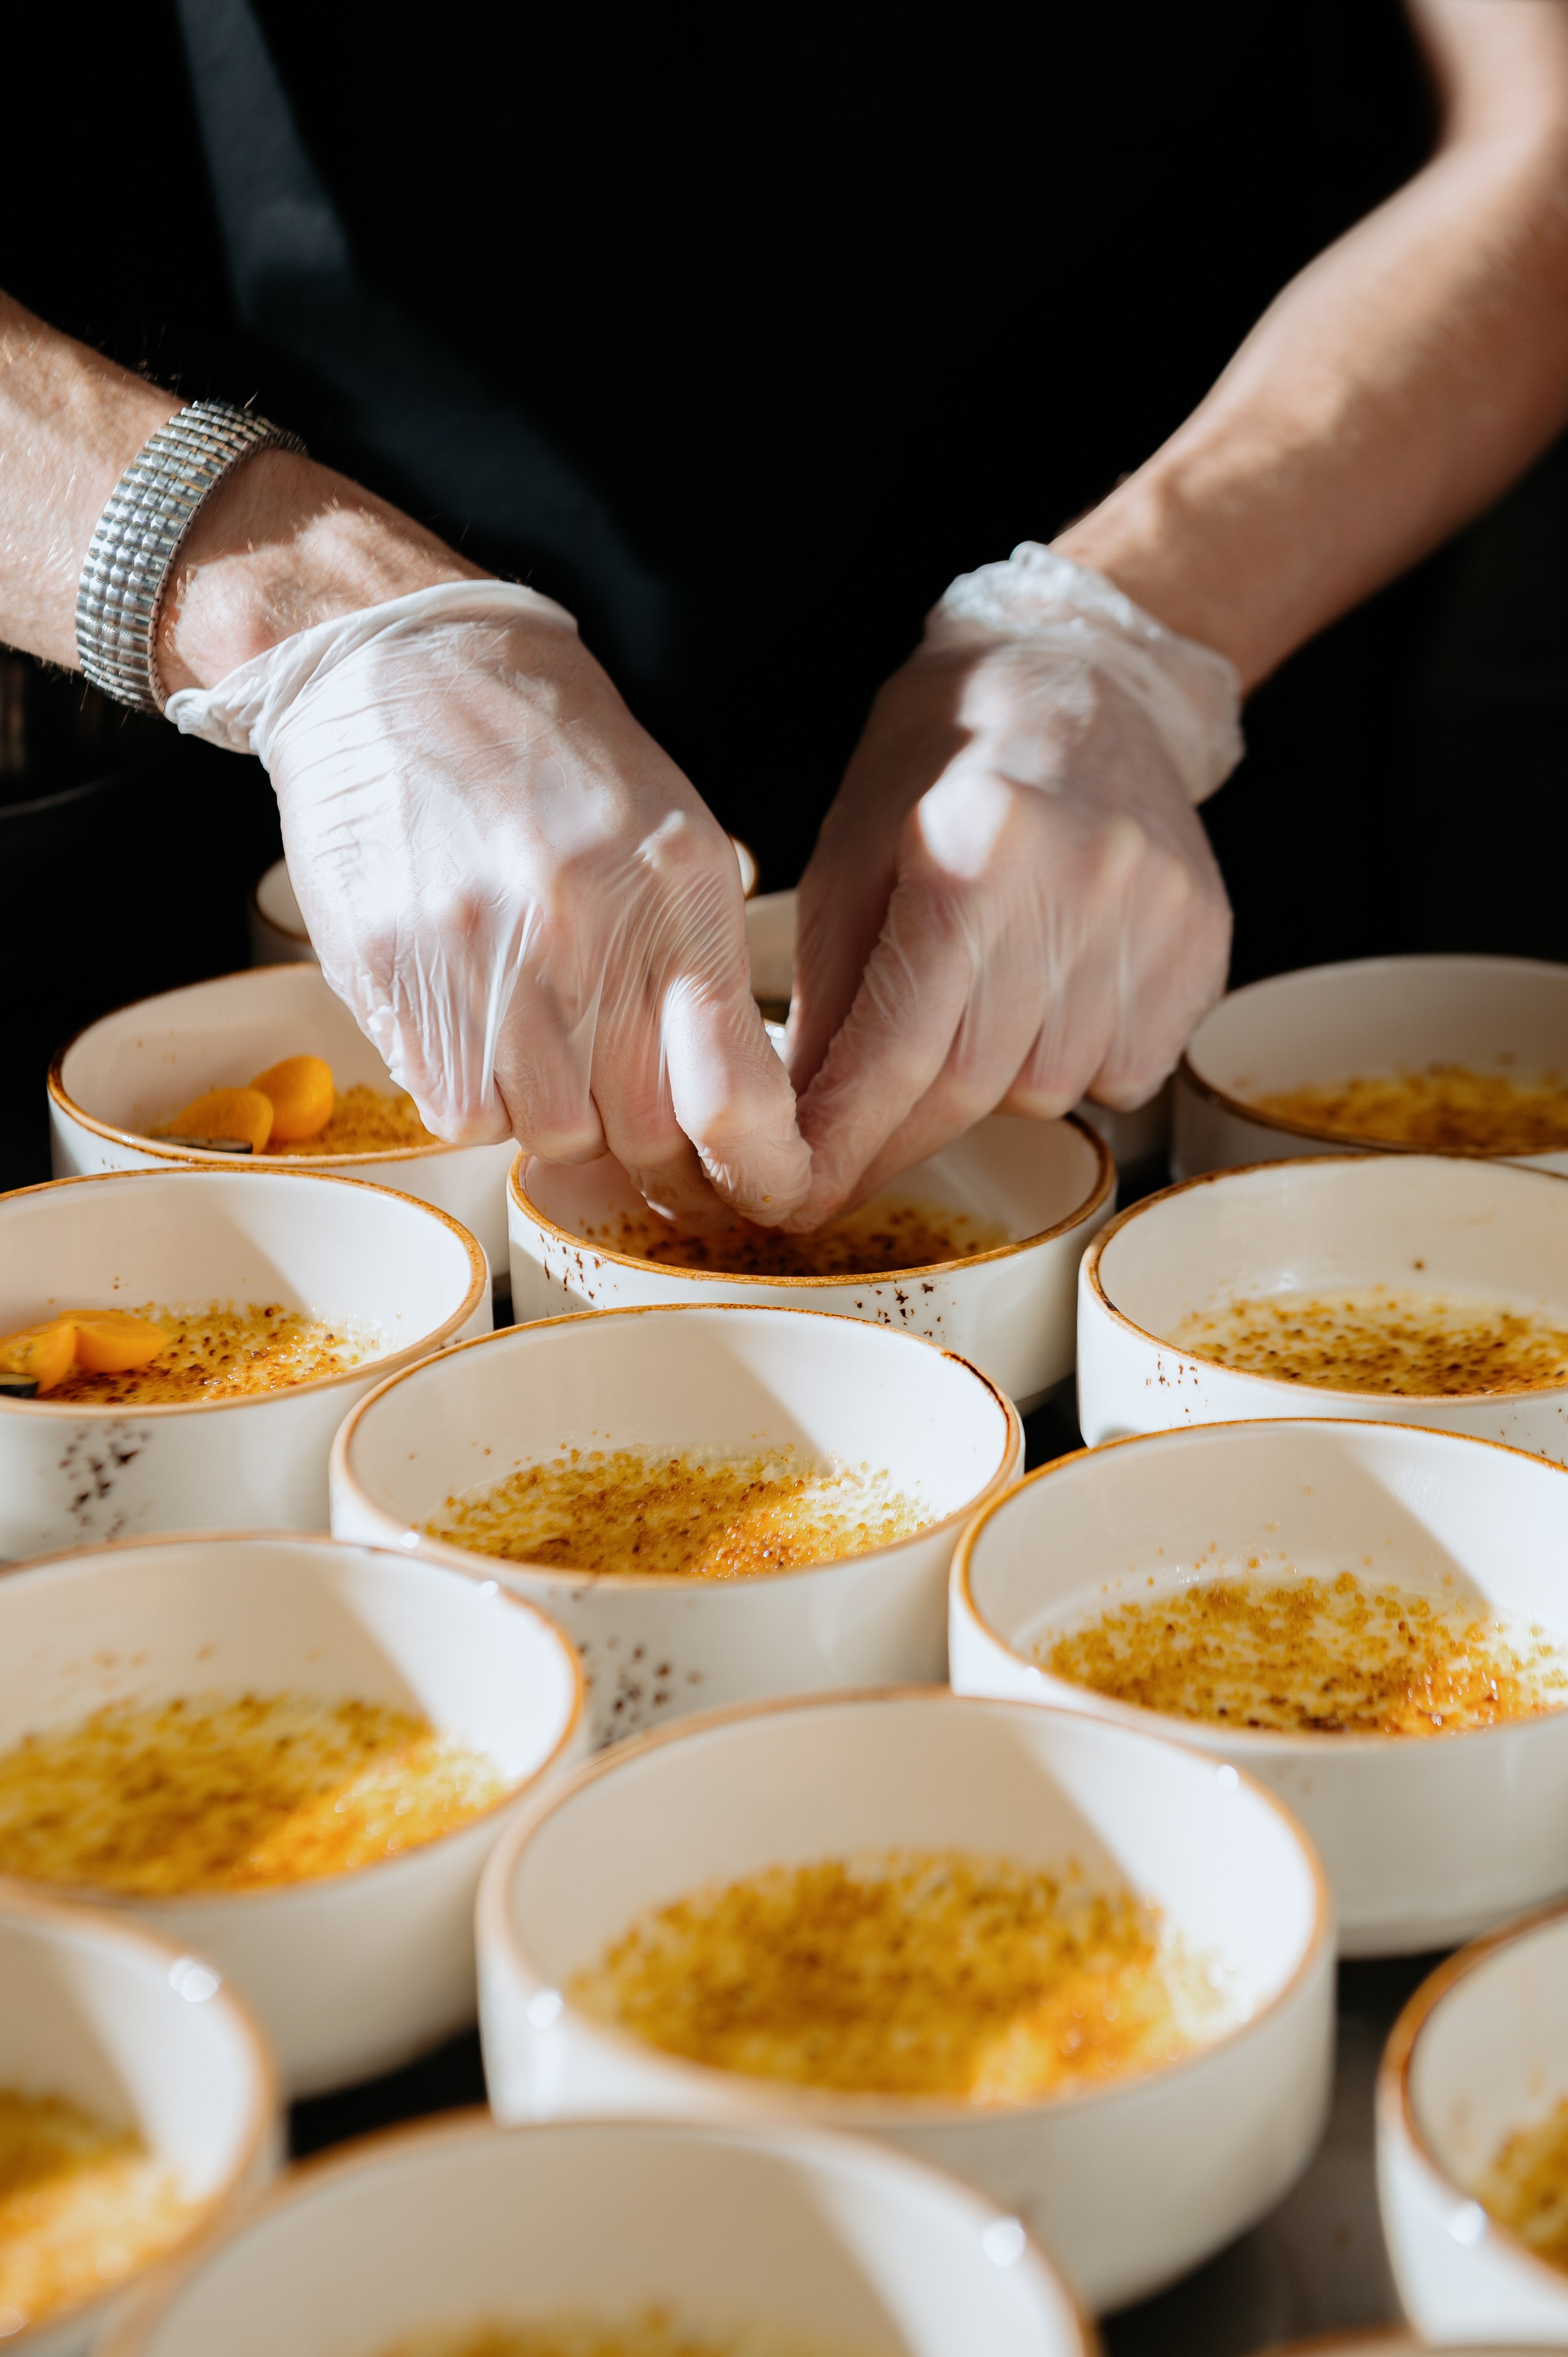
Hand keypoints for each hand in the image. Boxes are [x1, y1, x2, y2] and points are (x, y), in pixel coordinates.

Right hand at [169, 578, 808, 1226]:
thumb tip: (726, 1105)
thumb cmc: (545, 755)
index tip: (750, 1184)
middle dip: (643, 1148)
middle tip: (627, 1116)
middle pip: (640, 1131)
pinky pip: (457, 1107)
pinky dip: (477, 1100)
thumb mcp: (665, 829)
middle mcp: (587, 920)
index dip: (749, 1165)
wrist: (400, 663)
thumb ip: (698, 962)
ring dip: (553, 1119)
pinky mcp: (391, 965)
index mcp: (678, 883)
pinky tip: (477, 1037)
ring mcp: (482, 946)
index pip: (733, 1088)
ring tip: (541, 1051)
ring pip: (547, 1132)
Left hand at [783, 546, 1240, 1227]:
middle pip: (978, 1083)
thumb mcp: (851, 857)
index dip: (845, 1141)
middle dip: (900, 1138)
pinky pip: (1128, 1070)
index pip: (903, 1046)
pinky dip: (1073, 1070)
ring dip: (988, 1091)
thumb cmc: (940, 764)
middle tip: (851, 1157)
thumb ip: (826, 1000)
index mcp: (975, 847)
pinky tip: (1044, 1004)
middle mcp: (1079, 878)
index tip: (798, 1198)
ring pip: (1053, 1088)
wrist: (1078, 680)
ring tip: (964, 1021)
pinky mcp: (1204, 938)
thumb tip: (791, 1136)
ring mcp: (1156, 912)